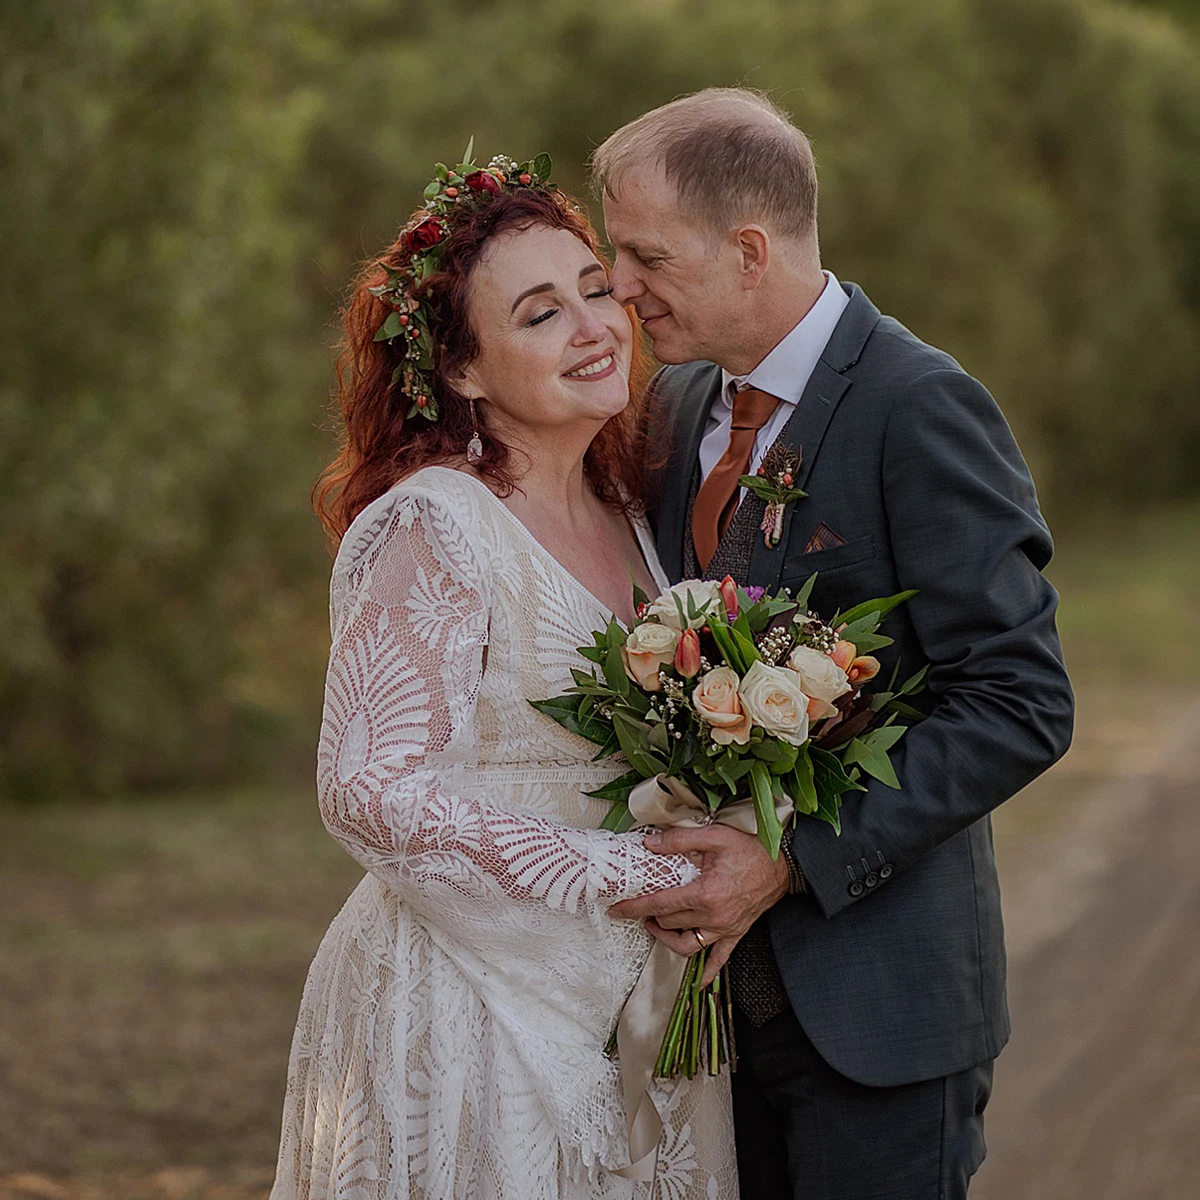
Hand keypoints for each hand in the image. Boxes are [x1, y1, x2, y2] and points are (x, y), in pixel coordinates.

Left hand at [608, 825, 789, 985]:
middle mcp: (713, 916)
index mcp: (704, 893)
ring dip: (666, 938)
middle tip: (640, 905)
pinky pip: (719, 960)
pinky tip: (697, 983)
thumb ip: (679, 840)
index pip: (659, 904)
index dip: (634, 907)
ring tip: (655, 926)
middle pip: (669, 923)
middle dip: (649, 916)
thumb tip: (650, 843)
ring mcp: (724, 929)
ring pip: (686, 945)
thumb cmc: (750, 850)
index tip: (617, 909)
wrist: (782, 865)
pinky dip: (707, 973)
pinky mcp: (735, 934)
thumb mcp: (714, 836)